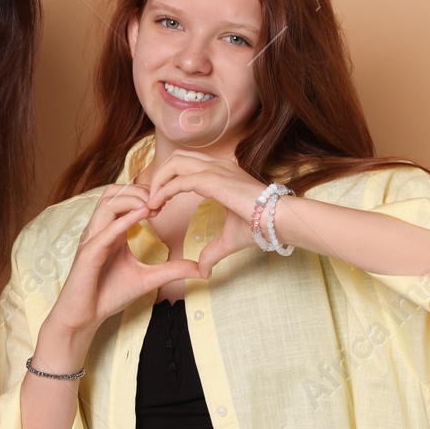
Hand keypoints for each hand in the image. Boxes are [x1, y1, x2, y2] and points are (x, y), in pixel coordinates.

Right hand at [46, 184, 206, 339]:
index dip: (145, 194)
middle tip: (161, 201)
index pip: (124, 198)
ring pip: (107, 203)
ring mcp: (92, 239)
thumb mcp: (148, 278)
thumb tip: (201, 270)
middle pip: (114, 192)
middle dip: (139, 191)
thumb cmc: (109, 294)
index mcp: (111, 231)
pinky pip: (105, 230)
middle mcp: (100, 230)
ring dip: (131, 200)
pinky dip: (124, 220)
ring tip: (153, 207)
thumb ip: (172, 270)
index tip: (166, 203)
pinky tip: (144, 216)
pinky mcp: (89, 253)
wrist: (85, 316)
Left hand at [142, 150, 270, 272]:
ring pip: (174, 164)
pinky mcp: (212, 180)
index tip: (159, 203)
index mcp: (222, 172)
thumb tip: (203, 270)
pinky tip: (156, 207)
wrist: (278, 219)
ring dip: (157, 182)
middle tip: (151, 202)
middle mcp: (217, 165)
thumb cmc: (261, 226)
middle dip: (159, 177)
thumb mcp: (229, 239)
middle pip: (176, 158)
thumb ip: (212, 252)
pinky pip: (178, 181)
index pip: (187, 165)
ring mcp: (215, 169)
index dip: (169, 180)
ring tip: (150, 205)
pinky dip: (162, 192)